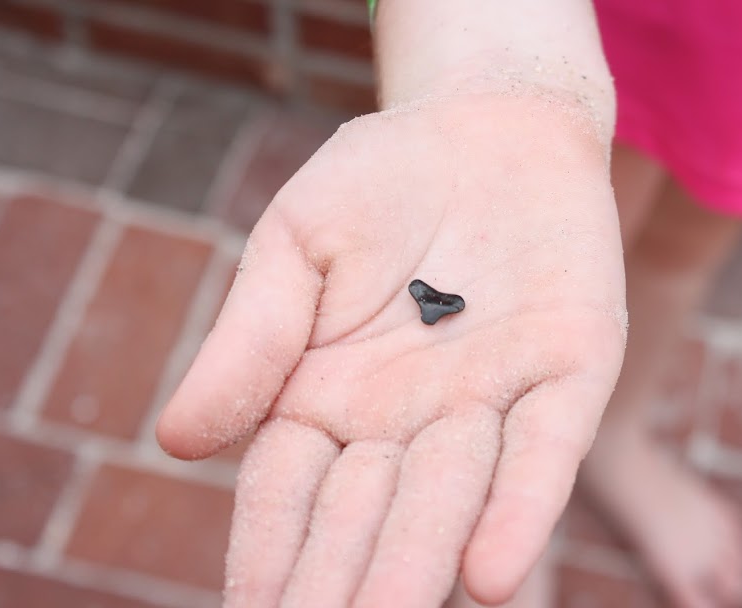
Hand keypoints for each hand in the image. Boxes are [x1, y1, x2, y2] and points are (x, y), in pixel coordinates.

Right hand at [156, 91, 625, 606]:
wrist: (487, 126)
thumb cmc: (381, 183)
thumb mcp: (293, 244)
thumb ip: (248, 339)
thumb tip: (173, 440)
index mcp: (327, 399)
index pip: (284, 496)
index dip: (263, 559)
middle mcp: (407, 420)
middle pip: (365, 519)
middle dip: (340, 587)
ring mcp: (490, 400)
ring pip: (449, 499)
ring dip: (417, 569)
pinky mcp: (567, 371)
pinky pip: (541, 450)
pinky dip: (518, 508)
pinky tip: (490, 576)